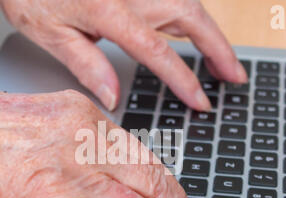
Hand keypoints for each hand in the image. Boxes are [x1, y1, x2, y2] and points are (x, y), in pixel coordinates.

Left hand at [0, 0, 246, 110]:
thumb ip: (86, 65)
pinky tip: (197, 32)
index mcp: (108, 10)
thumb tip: (113, 96)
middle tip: (235, 76)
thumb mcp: (49, 33)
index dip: (183, 79)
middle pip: (190, 16)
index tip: (199, 100)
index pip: (157, 50)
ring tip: (224, 61)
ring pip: (188, 5)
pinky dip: (192, 17)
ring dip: (211, 33)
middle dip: (219, 48)